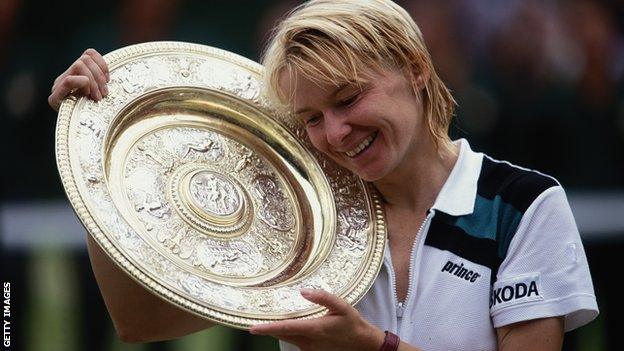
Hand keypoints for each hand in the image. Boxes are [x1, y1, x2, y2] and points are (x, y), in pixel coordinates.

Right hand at [48, 48, 109, 110]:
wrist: (77, 136)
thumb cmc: (94, 116)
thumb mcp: (102, 96)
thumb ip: (102, 83)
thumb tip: (110, 75)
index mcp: (76, 74)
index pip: (88, 53)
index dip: (102, 63)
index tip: (109, 79)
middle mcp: (65, 77)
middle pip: (85, 59)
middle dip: (99, 75)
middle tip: (104, 94)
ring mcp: (58, 86)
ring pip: (79, 64)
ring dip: (94, 81)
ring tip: (98, 97)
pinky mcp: (54, 98)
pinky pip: (69, 80)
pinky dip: (83, 84)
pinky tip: (88, 95)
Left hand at [250, 289, 384, 350]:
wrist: (361, 343)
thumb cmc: (351, 323)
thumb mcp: (342, 306)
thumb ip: (323, 297)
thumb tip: (303, 291)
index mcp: (314, 329)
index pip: (286, 328)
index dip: (268, 328)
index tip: (252, 328)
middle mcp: (308, 341)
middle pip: (281, 334)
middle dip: (267, 328)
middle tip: (253, 318)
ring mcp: (308, 348)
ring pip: (286, 338)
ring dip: (276, 330)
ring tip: (265, 319)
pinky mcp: (311, 350)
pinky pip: (293, 341)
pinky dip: (286, 333)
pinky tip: (285, 324)